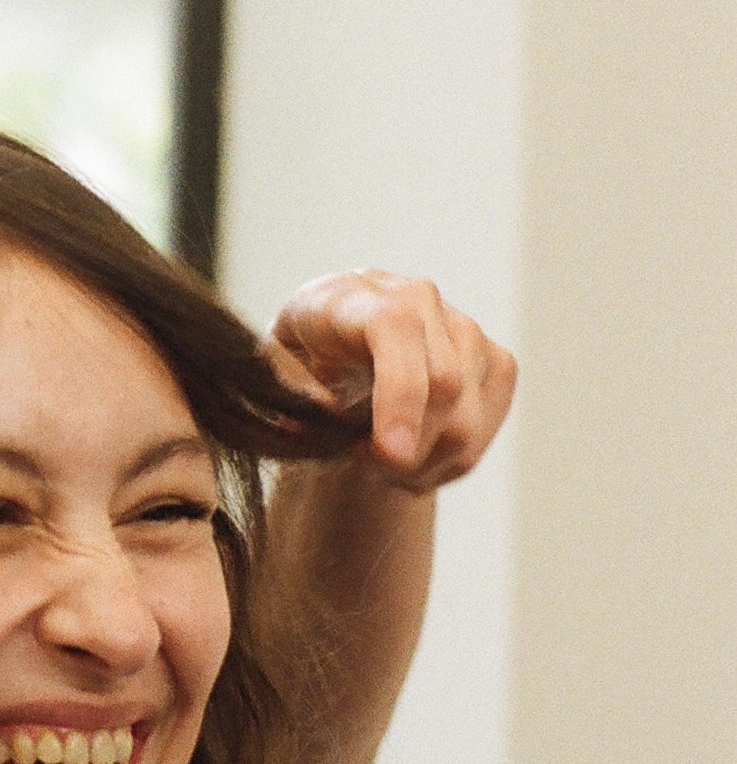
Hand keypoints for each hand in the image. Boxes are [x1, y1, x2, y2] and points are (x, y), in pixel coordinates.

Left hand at [263, 271, 516, 493]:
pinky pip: (486, 427)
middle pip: (444, 384)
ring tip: (386, 466)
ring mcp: (462, 326)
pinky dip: (451, 461)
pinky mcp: (493, 358)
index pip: (397, 330)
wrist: (335, 357)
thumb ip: (287, 384)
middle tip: (369, 468)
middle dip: (407, 450)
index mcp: (353, 295)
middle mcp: (416, 298)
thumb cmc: (298, 366)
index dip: (400, 393)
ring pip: (467, 417)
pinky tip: (417, 457)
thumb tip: (322, 404)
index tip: (391, 453)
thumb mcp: (269, 372)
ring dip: (424, 463)